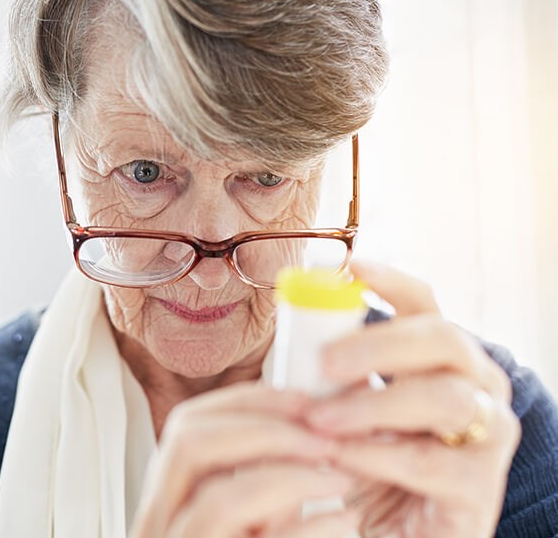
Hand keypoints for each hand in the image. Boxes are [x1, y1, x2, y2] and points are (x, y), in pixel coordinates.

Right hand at [129, 384, 360, 537]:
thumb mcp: (258, 522)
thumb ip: (269, 477)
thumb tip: (316, 412)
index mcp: (168, 503)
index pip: (187, 427)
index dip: (246, 402)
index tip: (304, 397)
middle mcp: (159, 530)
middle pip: (186, 445)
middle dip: (264, 427)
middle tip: (326, 432)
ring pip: (217, 500)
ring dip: (287, 475)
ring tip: (339, 473)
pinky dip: (304, 528)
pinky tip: (343, 521)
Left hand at [304, 261, 520, 536]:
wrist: (384, 536)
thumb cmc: (359, 463)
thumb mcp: (339, 408)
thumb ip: (326, 374)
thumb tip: (290, 330)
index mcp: (436, 359)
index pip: (424, 304)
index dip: (392, 280)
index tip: (351, 266)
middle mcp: (473, 386)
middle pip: (443, 339)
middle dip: (381, 345)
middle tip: (325, 362)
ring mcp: (486, 436)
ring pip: (444, 397)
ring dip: (375, 404)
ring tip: (321, 421)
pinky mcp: (479, 489)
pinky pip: (431, 461)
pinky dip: (380, 456)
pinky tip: (342, 458)